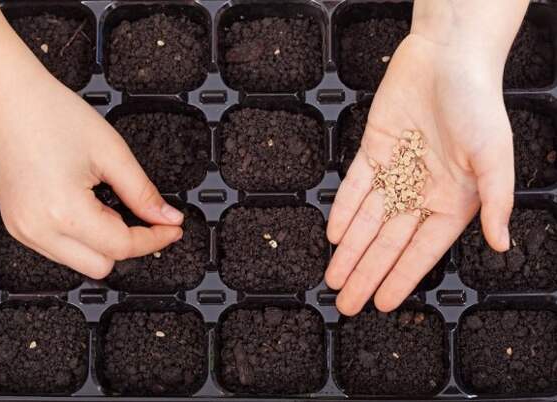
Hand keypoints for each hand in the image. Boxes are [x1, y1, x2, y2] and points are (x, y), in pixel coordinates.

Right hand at [0, 77, 183, 278]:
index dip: (155, 239)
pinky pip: (59, 250)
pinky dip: (81, 237)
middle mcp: (38, 230)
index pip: (122, 247)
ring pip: (79, 263)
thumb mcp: (111, 152)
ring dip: (103, 243)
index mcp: (63, 211)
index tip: (171, 228)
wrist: (6, 98)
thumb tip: (167, 218)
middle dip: (127, 244)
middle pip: (101, 266)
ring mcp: (23, 231)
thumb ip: (143, 193)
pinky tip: (86, 207)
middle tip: (139, 214)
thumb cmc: (51, 114)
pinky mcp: (16, 226)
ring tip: (104, 203)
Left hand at [326, 32, 514, 314]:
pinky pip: (355, 186)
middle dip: (366, 273)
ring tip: (334, 279)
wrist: (448, 58)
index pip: (421, 251)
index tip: (383, 303)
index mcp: (453, 200)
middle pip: (387, 242)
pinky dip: (344, 210)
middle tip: (347, 303)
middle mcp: (421, 192)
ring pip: (366, 220)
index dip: (401, 277)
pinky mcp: (373, 150)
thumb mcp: (495, 156)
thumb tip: (502, 244)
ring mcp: (394, 172)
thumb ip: (497, 201)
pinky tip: (334, 234)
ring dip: (349, 250)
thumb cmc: (478, 104)